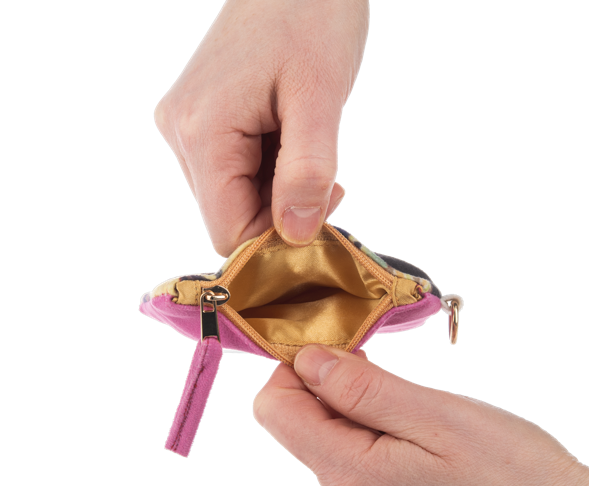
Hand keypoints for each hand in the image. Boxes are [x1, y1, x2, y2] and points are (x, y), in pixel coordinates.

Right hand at [153, 0, 369, 256]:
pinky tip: (288, 138)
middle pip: (229, 216)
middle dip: (281, 211)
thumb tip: (295, 235)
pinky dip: (268, 170)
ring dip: (277, 189)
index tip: (320, 209)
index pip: (228, 232)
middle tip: (324, 177)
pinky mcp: (200, 120)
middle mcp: (181, 133)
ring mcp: (186, 126)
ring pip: (233, 197)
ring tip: (305, 145)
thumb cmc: (310, 13)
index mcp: (202, 133)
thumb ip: (306, 172)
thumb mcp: (319, 97)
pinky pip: (233, 172)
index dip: (276, 238)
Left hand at [252, 345, 588, 485]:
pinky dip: (371, 445)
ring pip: (328, 447)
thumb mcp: (436, 413)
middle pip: (301, 427)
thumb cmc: (514, 473)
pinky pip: (351, 473)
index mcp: (352, 480)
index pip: (275, 409)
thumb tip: (306, 360)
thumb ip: (361, 388)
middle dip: (333, 391)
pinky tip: (416, 447)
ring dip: (356, 418)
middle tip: (388, 378)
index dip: (295, 368)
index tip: (336, 349)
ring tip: (412, 417)